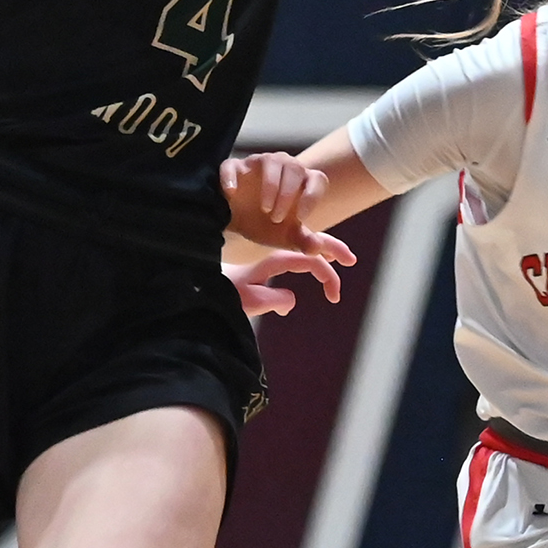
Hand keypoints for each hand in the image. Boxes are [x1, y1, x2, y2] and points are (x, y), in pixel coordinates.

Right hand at [220, 152, 356, 262]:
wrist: (238, 223)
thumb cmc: (269, 224)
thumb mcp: (287, 237)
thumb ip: (304, 242)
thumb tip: (317, 249)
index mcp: (302, 181)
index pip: (317, 180)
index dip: (312, 197)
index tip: (301, 219)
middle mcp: (283, 166)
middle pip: (294, 168)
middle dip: (288, 194)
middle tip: (277, 218)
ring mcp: (258, 163)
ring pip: (269, 161)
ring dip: (270, 185)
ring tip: (265, 209)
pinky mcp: (234, 166)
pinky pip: (232, 165)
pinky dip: (231, 177)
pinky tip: (232, 193)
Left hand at [228, 249, 343, 316]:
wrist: (196, 287)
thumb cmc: (219, 294)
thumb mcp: (247, 300)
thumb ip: (272, 298)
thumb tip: (292, 300)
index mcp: (273, 260)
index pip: (311, 261)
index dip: (329, 276)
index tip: (335, 298)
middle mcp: (272, 256)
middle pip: (309, 247)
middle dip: (332, 250)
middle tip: (352, 259)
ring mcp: (265, 260)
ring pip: (299, 251)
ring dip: (320, 254)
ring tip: (336, 260)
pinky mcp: (258, 268)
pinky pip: (288, 258)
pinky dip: (304, 261)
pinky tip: (308, 268)